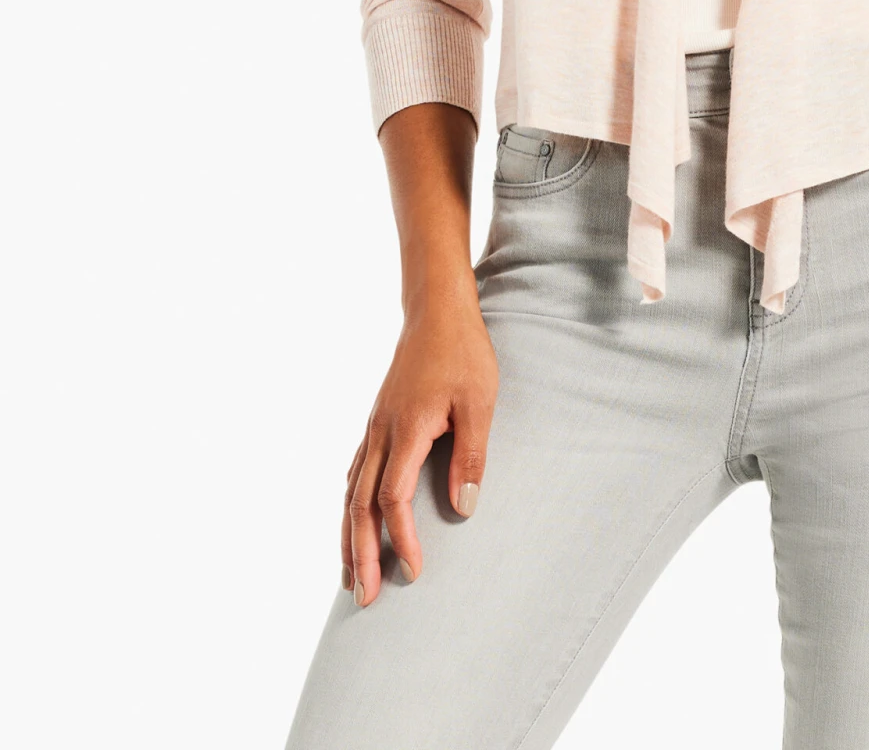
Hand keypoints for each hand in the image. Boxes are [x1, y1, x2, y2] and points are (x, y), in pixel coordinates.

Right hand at [341, 288, 498, 607]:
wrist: (437, 311)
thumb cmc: (463, 353)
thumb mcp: (479, 402)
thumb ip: (471, 455)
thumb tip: (463, 509)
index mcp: (406, 431)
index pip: (393, 499)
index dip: (401, 539)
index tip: (413, 572)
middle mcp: (381, 434)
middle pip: (359, 506)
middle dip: (359, 555)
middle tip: (362, 600)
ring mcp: (374, 428)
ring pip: (350, 492)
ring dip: (348, 537)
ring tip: (348, 577)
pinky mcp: (377, 422)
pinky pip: (354, 473)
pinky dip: (349, 506)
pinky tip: (352, 521)